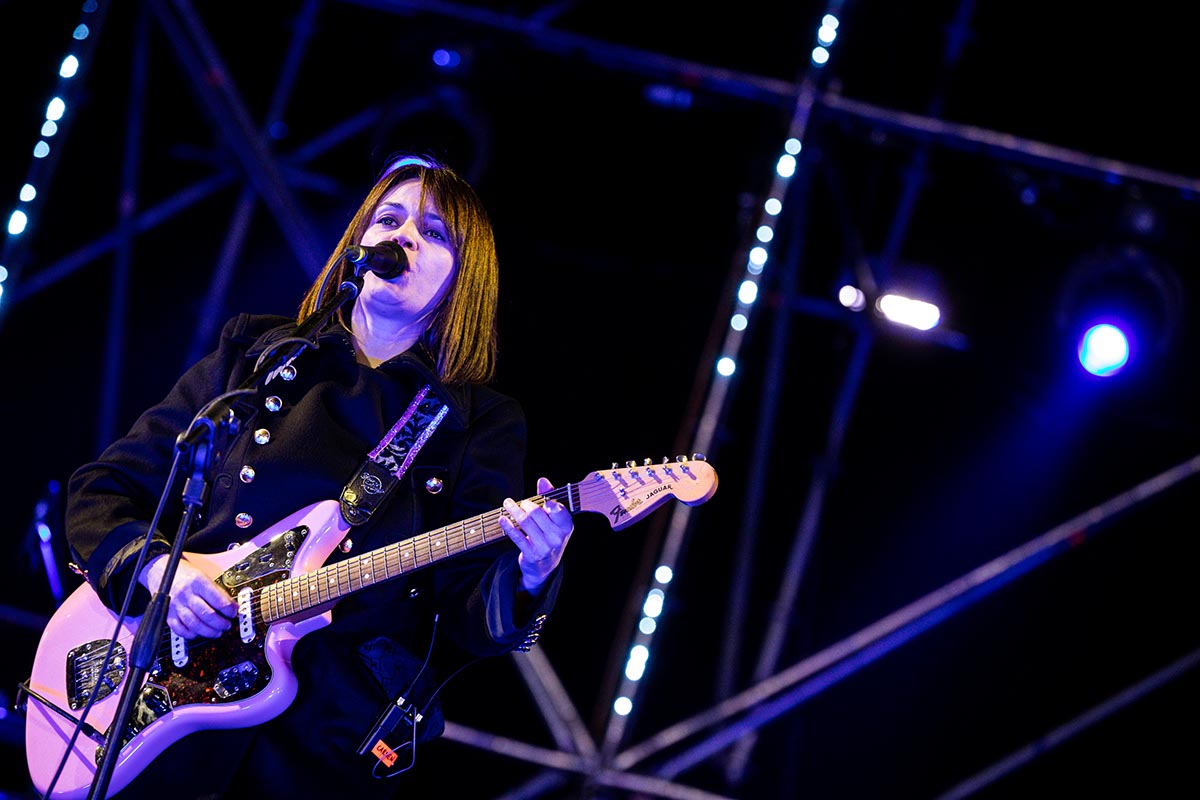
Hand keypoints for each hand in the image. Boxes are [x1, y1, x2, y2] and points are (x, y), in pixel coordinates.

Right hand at [139, 554, 237, 638]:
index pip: (217, 599)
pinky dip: (190, 634)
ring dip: (208, 631)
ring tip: (217, 632)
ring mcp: (176, 605)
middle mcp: (186, 594)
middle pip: (206, 614)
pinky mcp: (168, 614)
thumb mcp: (203, 576)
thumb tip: (232, 606)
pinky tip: (198, 633)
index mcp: (198, 582)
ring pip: (194, 624)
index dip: (228, 609)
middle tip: (227, 625)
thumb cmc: (185, 574)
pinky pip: (179, 629)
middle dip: (220, 623)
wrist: (159, 571)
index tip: (233, 613)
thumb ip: (216, 591)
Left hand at [499, 476, 573, 595]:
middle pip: (537, 514)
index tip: (542, 499)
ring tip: (507, 504)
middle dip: (526, 504)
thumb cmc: (549, 535)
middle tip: (520, 502)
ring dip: (514, 510)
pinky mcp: (531, 554)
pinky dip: (508, 526)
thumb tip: (543, 480)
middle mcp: (557, 537)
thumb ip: (549, 497)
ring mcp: (545, 547)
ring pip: (525, 522)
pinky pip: (517, 536)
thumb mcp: (554, 519)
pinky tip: (502, 519)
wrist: (545, 565)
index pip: (559, 510)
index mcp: (566, 526)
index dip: (549, 503)